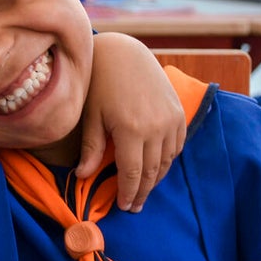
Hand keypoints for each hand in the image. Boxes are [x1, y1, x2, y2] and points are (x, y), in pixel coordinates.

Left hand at [77, 33, 184, 211]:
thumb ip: (91, 148)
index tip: (123, 207)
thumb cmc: (101, 84)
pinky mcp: (179, 113)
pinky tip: (156, 167)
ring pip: (167, 161)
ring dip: (156, 179)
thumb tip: (82, 176)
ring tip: (144, 191)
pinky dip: (168, 160)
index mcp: (131, 130)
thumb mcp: (92, 115)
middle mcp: (156, 127)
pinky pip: (177, 145)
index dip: (128, 193)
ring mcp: (171, 120)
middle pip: (152, 171)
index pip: (132, 173)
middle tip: (134, 207)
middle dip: (143, 192)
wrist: (125, 53)